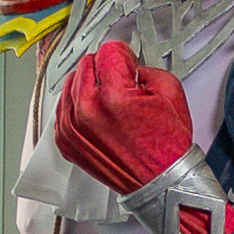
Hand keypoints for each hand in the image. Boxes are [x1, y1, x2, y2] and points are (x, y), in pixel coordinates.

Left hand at [50, 41, 197, 192]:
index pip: (108, 51)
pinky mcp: (65, 140)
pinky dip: (78, 104)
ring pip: (71, 82)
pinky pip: (63, 106)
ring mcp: (72, 127)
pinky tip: (96, 111)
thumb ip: (145, 68)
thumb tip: (128, 65)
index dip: (124, 54)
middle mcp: (88, 111)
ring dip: (89, 84)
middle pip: (86, 63)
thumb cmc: (165, 149)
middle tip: (121, 81)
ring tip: (109, 98)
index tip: (128, 62)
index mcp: (114, 97)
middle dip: (105, 68)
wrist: (160, 182)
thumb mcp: (170, 92)